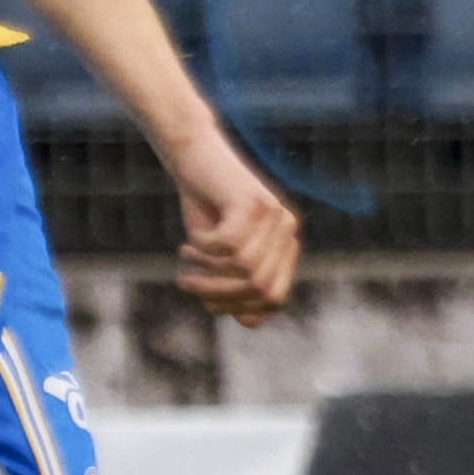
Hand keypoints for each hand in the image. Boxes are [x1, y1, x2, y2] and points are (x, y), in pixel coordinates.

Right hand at [169, 144, 299, 326]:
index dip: (242, 308)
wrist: (194, 154)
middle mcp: (287, 229)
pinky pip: (228, 247)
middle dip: (219, 295)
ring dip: (207, 272)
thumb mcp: (220, 255)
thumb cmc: (205, 206)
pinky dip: (204, 250)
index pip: (275, 298)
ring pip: (245, 269)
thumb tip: (251, 321)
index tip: (209, 303)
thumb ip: (236, 285)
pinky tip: (190, 241)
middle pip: (260, 288)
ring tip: (186, 259)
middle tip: (187, 283)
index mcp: (285, 244)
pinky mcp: (252, 201)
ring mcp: (273, 214)